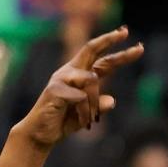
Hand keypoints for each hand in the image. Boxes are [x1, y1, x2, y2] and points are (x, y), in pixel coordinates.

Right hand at [17, 26, 143, 148]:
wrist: (41, 134)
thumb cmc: (64, 121)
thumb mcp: (88, 114)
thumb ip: (99, 107)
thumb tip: (112, 101)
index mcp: (79, 74)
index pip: (98, 57)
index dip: (112, 44)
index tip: (125, 32)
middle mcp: (70, 71)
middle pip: (91, 49)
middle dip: (110, 40)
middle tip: (126, 33)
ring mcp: (61, 78)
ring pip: (92, 80)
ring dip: (96, 104)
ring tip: (92, 122)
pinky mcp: (55, 88)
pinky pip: (82, 97)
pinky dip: (86, 113)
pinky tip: (83, 123)